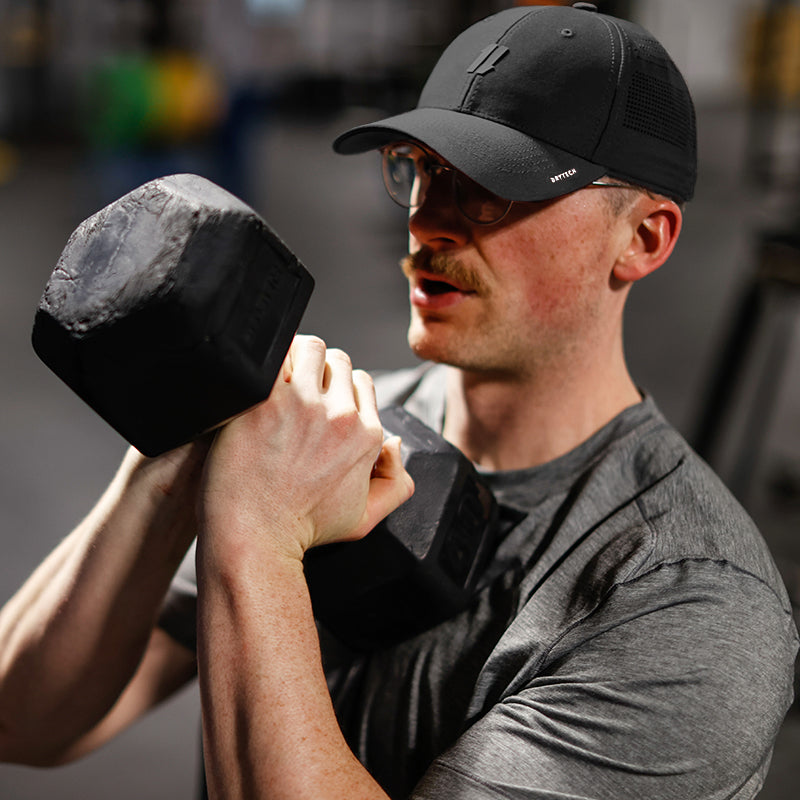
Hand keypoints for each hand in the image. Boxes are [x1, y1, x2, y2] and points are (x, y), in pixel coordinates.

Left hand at [199, 335, 413, 562]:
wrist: (256, 538)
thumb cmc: (302, 530)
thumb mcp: (365, 519)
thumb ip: (395, 483)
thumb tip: (393, 443)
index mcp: (368, 436)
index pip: (362, 383)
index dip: (339, 388)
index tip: (318, 400)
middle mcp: (342, 417)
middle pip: (339, 361)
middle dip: (319, 370)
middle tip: (295, 390)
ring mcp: (305, 406)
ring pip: (311, 348)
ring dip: (296, 358)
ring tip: (277, 379)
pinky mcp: (267, 401)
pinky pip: (276, 356)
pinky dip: (270, 361)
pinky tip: (258, 380)